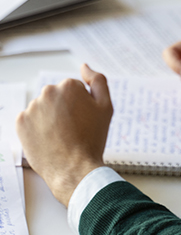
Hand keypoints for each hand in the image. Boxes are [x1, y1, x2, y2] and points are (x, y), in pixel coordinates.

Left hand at [16, 64, 112, 206]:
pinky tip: (49, 138)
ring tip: (61, 135)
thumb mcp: (106, 105)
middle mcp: (47, 92)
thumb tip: (84, 66)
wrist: (74, 168)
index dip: (81, 104)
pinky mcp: (20, 123)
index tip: (84, 118)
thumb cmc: (92, 137)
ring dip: (50, 117)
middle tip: (74, 128)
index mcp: (68, 85)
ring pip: (43, 108)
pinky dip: (38, 127)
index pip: (74, 89)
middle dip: (64, 108)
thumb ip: (98, 80)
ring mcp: (32, 108)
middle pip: (57, 96)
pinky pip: (30, 120)